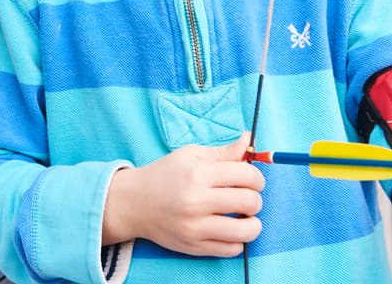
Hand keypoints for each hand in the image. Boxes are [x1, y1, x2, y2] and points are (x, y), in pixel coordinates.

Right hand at [102, 133, 264, 255]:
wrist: (135, 203)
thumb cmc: (165, 174)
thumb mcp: (192, 155)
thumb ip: (224, 152)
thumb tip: (250, 140)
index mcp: (198, 174)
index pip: (246, 175)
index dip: (257, 176)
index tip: (253, 179)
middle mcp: (197, 202)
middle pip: (249, 202)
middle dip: (256, 198)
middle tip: (248, 196)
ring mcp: (195, 227)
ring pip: (244, 232)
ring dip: (253, 223)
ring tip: (247, 216)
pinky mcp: (193, 247)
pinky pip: (230, 250)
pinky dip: (238, 241)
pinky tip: (232, 229)